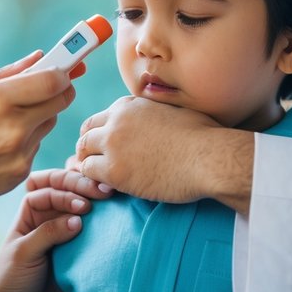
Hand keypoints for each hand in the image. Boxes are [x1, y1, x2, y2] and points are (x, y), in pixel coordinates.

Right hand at [0, 53, 75, 213]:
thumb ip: (8, 73)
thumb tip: (40, 56)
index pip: (54, 79)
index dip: (62, 72)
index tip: (62, 69)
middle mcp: (14, 126)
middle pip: (62, 100)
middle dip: (59, 91)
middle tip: (47, 89)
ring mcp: (20, 152)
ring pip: (50, 122)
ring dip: (40, 116)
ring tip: (10, 119)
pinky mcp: (21, 172)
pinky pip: (37, 146)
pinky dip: (27, 140)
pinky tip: (1, 144)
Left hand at [0, 169, 113, 291]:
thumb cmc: (10, 283)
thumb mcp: (23, 253)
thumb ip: (48, 234)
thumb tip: (79, 219)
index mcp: (29, 215)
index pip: (47, 189)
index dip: (65, 192)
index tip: (82, 206)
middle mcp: (46, 220)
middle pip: (65, 191)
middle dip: (82, 186)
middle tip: (104, 193)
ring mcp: (63, 237)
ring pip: (80, 209)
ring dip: (93, 200)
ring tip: (109, 200)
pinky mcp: (77, 255)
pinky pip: (91, 234)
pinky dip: (100, 225)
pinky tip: (110, 222)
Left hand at [75, 95, 253, 208]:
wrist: (209, 157)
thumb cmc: (203, 136)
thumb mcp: (175, 111)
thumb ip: (155, 112)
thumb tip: (158, 117)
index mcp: (130, 105)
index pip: (101, 117)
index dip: (101, 132)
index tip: (106, 146)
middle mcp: (117, 120)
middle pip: (86, 131)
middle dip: (88, 146)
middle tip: (94, 162)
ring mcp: (113, 144)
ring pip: (83, 151)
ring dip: (89, 163)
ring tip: (100, 177)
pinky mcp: (114, 170)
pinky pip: (88, 172)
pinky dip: (93, 179)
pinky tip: (107, 186)